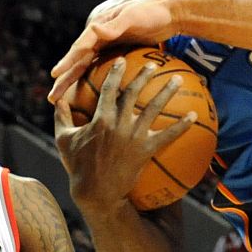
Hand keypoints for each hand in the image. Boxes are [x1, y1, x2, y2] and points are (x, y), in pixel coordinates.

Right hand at [47, 0, 178, 102]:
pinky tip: (91, 98)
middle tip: (52, 99)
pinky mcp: (117, 54)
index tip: (55, 75)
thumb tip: (93, 28)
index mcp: (98, 27)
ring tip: (62, 102)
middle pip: (78, 62)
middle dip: (65, 80)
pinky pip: (102, 70)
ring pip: (87, 68)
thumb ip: (114, 25)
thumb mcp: (133, 16)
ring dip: (75, 84)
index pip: (79, 48)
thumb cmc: (151, 11)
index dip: (67, 61)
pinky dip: (94, 83)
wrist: (170, 12)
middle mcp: (98, 38)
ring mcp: (107, 46)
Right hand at [52, 59, 196, 208]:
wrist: (96, 192)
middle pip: (134, 93)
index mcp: (100, 118)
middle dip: (144, 75)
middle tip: (153, 64)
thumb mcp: (64, 139)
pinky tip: (194, 116)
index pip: (108, 89)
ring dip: (167, 91)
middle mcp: (119, 123)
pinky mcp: (146, 150)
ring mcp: (134, 136)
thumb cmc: (78, 166)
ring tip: (179, 79)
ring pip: (154, 108)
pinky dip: (182, 125)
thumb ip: (62, 116)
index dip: (115, 72)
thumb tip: (56, 99)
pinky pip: (168, 135)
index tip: (122, 60)